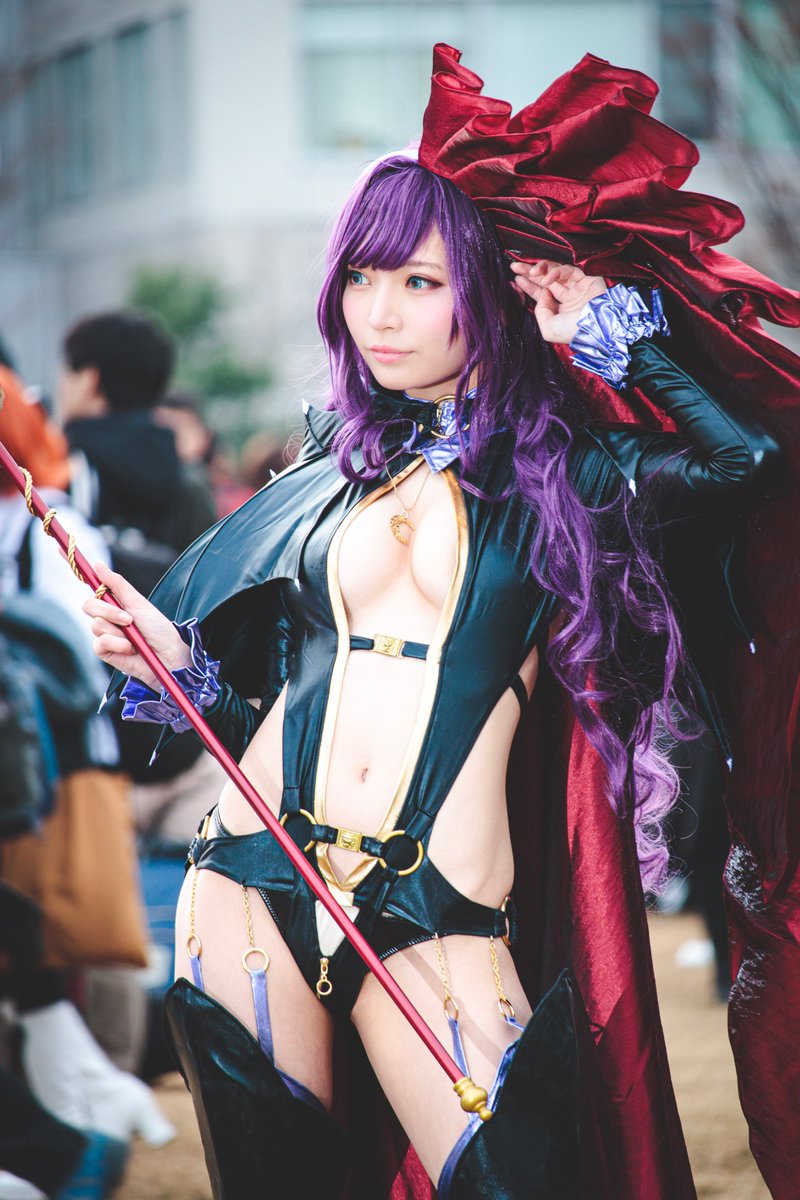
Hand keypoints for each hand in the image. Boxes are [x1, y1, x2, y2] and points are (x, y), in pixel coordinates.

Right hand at [82, 561, 190, 690]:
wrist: (168, 656)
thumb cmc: (157, 628)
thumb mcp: (138, 603)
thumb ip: (117, 585)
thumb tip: (97, 564)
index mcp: (115, 600)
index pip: (91, 583)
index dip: (75, 567)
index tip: (60, 549)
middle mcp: (107, 615)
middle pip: (88, 605)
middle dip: (108, 611)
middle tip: (128, 619)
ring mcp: (104, 633)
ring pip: (96, 624)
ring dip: (117, 629)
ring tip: (134, 636)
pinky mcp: (104, 651)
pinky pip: (99, 642)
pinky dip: (116, 644)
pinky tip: (129, 649)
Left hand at [510, 260, 606, 343]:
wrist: (598, 324)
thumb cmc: (573, 330)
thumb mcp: (548, 328)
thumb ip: (540, 311)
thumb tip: (543, 293)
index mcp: (561, 313)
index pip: (542, 296)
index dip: (529, 287)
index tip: (515, 279)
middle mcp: (569, 299)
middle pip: (546, 282)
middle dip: (530, 273)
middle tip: (515, 267)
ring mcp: (578, 288)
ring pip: (556, 273)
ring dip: (541, 269)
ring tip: (529, 271)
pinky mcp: (587, 278)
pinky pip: (567, 270)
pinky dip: (555, 272)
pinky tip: (546, 279)